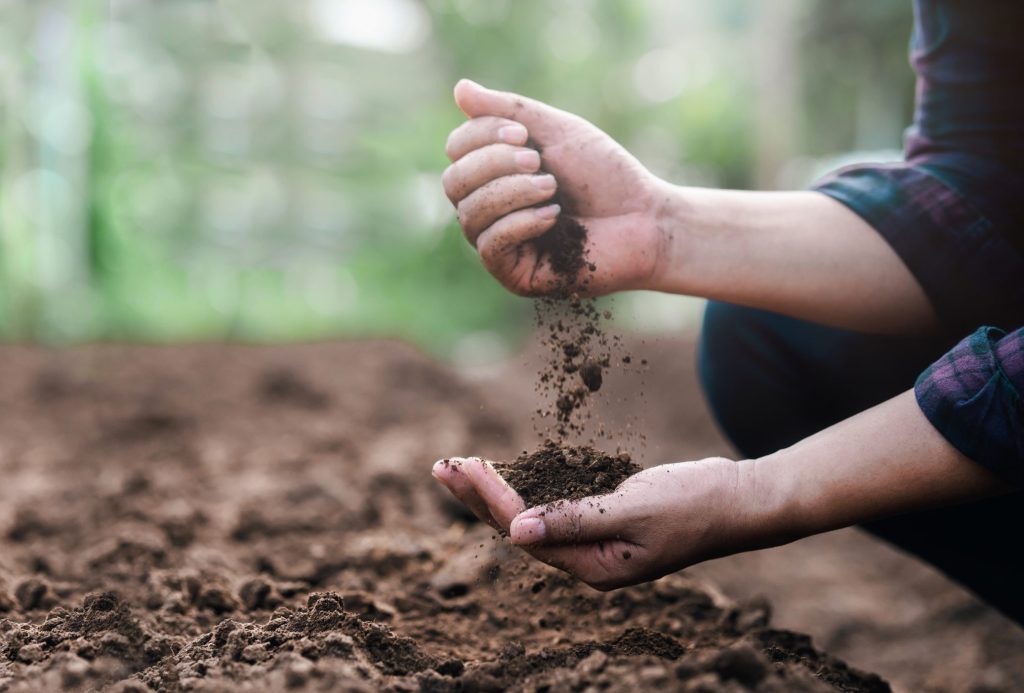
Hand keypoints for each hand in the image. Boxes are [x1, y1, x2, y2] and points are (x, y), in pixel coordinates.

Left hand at [431, 455, 764, 590]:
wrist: (740, 500)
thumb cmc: (695, 504)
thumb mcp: (634, 511)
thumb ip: (576, 520)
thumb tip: (516, 532)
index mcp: (594, 567)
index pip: (526, 533)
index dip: (490, 500)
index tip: (461, 466)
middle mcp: (588, 561)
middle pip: (519, 530)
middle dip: (478, 497)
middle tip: (442, 465)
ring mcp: (596, 542)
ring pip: (532, 518)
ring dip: (497, 492)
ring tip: (460, 468)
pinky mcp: (605, 520)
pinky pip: (554, 507)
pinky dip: (528, 488)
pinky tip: (508, 474)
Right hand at [442, 79, 668, 296]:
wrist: (646, 219)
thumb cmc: (605, 176)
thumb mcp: (557, 131)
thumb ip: (509, 110)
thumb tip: (459, 89)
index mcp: (495, 173)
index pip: (456, 151)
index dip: (480, 136)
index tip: (524, 134)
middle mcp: (490, 209)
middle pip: (454, 182)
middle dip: (493, 165)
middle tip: (538, 162)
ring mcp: (500, 244)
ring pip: (469, 214)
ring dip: (511, 192)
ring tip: (551, 188)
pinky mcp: (514, 275)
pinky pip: (491, 246)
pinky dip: (519, 223)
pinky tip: (553, 215)